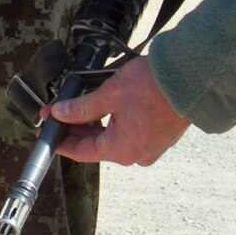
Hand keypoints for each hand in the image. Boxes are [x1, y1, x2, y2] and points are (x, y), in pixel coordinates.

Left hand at [48, 56, 189, 165]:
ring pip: (112, 139)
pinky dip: (113, 123)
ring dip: (94, 125)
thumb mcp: (109, 94)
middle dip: (75, 128)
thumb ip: (82, 108)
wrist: (189, 80)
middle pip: (96, 145)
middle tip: (57, 112)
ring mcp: (149, 148)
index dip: (60, 140)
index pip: (81, 152)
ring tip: (76, 106)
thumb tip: (60, 113)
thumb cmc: (152, 86)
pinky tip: (101, 108)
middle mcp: (135, 155)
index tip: (46, 129)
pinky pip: (128, 134)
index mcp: (122, 150)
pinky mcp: (158, 137)